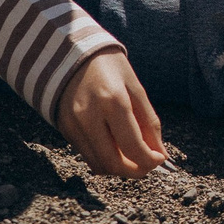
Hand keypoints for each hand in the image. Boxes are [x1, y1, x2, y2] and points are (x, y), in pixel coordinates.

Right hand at [55, 51, 169, 177]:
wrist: (69, 51)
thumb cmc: (108, 66)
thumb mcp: (135, 88)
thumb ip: (149, 124)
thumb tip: (160, 156)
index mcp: (113, 102)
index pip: (134, 148)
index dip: (150, 161)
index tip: (158, 158)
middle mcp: (89, 116)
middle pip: (114, 164)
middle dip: (135, 171)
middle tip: (147, 165)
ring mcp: (73, 124)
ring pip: (99, 165)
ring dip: (119, 169)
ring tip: (132, 157)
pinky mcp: (64, 128)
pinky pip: (87, 155)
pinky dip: (104, 159)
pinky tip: (114, 148)